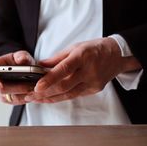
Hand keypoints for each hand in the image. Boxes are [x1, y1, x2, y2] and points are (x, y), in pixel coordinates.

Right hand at [0, 50, 35, 104]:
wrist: (23, 70)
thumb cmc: (18, 62)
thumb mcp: (21, 55)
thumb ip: (21, 56)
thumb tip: (21, 59)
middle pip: (1, 90)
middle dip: (15, 88)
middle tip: (28, 85)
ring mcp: (2, 93)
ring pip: (10, 98)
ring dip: (23, 93)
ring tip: (33, 88)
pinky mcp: (10, 100)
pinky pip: (18, 101)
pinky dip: (26, 97)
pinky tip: (33, 92)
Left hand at [25, 38, 141, 102]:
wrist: (117, 55)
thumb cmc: (94, 49)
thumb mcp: (75, 47)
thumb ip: (57, 58)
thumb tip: (39, 66)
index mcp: (83, 56)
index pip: (64, 70)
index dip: (50, 79)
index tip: (37, 86)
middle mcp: (89, 71)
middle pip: (64, 86)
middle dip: (44, 93)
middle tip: (29, 95)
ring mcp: (93, 82)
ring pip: (68, 94)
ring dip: (49, 98)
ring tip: (35, 99)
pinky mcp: (94, 90)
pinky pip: (74, 96)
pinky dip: (59, 97)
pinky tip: (48, 98)